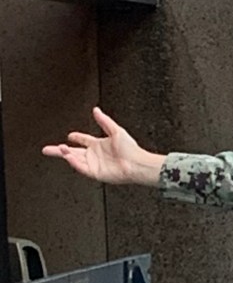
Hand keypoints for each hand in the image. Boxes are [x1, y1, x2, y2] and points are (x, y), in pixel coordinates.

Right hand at [42, 107, 164, 185]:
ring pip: (75, 159)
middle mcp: (95, 154)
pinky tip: (69, 157)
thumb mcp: (116, 131)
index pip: (84, 140)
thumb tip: (96, 110)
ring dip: (65, 154)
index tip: (70, 135)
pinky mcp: (95, 173)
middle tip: (46, 149)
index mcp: (100, 144)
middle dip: (59, 150)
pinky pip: (81, 168)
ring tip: (58, 149)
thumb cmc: (130, 148)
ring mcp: (94, 164)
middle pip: (73, 151)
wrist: (136, 164)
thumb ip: (104, 121)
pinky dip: (74, 162)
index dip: (77, 137)